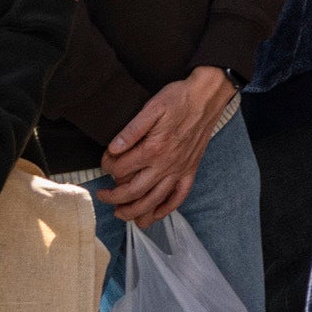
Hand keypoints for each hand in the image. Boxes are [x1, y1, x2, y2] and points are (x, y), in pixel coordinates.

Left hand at [98, 69, 234, 224]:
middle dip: (114, 198)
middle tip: (103, 195)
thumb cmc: (179, 99)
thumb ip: (131, 130)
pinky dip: (166, 209)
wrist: (208, 97)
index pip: (120, 168)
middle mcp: (166, 164)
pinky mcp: (190, 170)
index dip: (107, 167)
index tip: (104, 162)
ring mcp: (179, 170)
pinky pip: (178, 197)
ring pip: (154, 201)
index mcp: (153, 148)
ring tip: (121, 213)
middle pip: (133, 192)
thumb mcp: (152, 107)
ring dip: (135, 212)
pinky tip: (155, 214)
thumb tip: (113, 148)